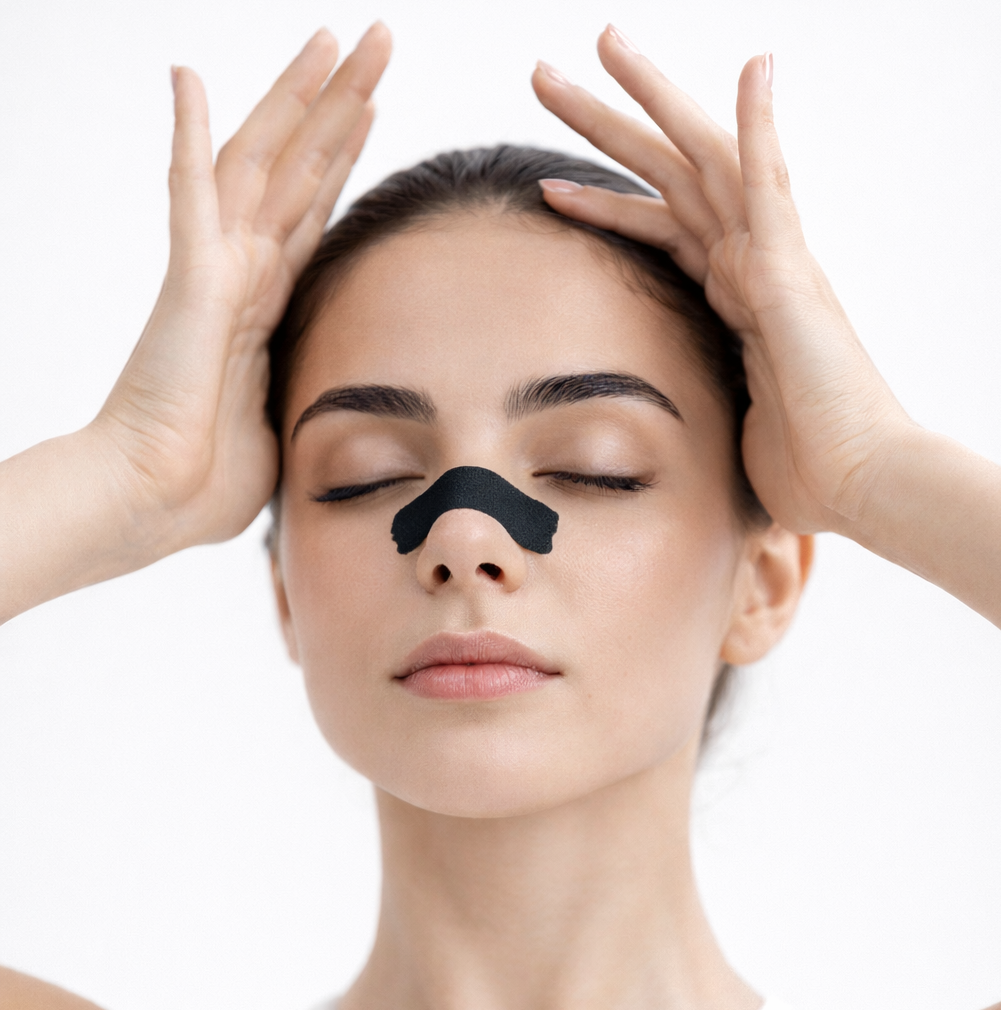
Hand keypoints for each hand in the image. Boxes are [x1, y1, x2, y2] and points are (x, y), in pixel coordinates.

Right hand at [94, 23, 390, 549]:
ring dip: (298, 98)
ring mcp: (214, 270)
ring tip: (334, 38)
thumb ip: (303, 388)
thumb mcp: (284, 421)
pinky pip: (188, 196)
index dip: (342, 154)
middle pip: (300, 167)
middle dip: (342, 101)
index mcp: (266, 301)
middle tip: (378, 42)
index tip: (372, 106)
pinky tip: (187, 78)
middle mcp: (242, 271)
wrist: (154, 504)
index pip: (312, 209)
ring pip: (262, 162)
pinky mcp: (190, 284)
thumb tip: (332, 400)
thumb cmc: (208, 478)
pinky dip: (187, 136)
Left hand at [531, 27, 910, 534]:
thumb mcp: (719, 426)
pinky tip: (753, 69)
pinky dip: (761, 125)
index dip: (603, 203)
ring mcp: (769, 263)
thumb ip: (693, 402)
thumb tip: (654, 438)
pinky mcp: (790, 274)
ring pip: (700, 160)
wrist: (855, 485)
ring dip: (650, 100)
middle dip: (604, 125)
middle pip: (664, 176)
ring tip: (601, 42)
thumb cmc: (798, 467)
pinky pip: (771, 186)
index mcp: (729, 299)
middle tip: (545, 76)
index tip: (549, 185)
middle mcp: (747, 266)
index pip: (657, 230)